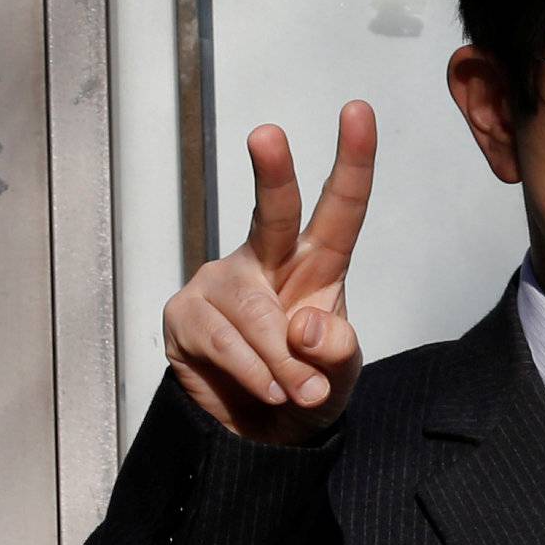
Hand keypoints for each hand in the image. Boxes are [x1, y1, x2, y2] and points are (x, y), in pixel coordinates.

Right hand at [162, 101, 376, 443]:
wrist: (264, 434)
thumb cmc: (308, 385)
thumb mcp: (339, 372)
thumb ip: (336, 350)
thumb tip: (306, 324)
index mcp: (317, 261)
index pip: (339, 207)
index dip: (352, 160)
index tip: (358, 111)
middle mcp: (267, 259)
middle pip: (274, 213)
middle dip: (273, 173)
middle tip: (267, 135)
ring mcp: (221, 283)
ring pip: (256, 313)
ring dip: (282, 363)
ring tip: (297, 391)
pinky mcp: (186, 315)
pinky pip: (224, 342)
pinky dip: (253, 372)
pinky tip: (267, 389)